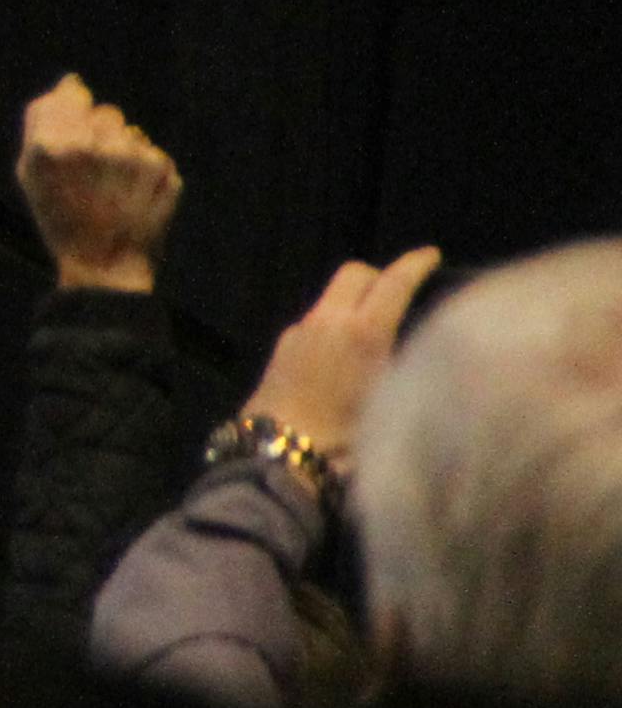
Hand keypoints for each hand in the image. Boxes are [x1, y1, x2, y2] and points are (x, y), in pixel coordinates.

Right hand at [15, 76, 182, 290]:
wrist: (103, 263)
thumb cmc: (60, 217)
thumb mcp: (29, 173)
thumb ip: (42, 123)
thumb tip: (71, 82)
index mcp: (51, 146)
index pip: (72, 94)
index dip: (74, 109)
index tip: (76, 133)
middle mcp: (90, 145)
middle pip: (104, 111)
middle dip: (99, 133)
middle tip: (94, 173)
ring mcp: (128, 155)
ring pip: (130, 130)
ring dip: (123, 150)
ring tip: (114, 186)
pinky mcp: (159, 167)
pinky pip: (150, 150)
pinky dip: (144, 168)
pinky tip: (132, 194)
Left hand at [247, 248, 442, 460]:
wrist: (277, 453)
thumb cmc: (346, 437)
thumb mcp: (394, 404)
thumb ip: (408, 366)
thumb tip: (422, 349)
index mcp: (362, 331)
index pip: (393, 282)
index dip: (415, 265)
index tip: (431, 254)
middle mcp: (327, 321)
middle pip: (354, 274)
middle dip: (380, 275)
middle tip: (400, 293)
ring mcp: (299, 331)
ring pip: (332, 297)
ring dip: (355, 301)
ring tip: (376, 330)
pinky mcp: (281, 347)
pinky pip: (315, 320)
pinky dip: (335, 323)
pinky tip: (345, 355)